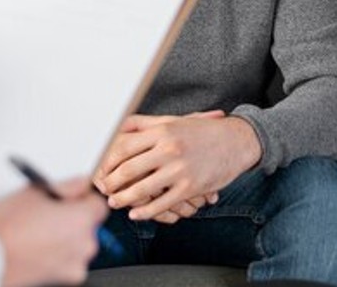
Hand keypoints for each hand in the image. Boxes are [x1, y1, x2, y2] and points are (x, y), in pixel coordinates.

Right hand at [0, 179, 107, 286]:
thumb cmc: (6, 229)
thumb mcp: (34, 192)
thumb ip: (65, 186)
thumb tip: (79, 184)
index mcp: (81, 219)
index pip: (97, 203)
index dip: (83, 197)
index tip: (72, 197)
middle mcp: (85, 244)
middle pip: (88, 224)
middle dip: (73, 217)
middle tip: (50, 213)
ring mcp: (75, 264)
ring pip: (79, 243)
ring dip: (66, 236)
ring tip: (39, 232)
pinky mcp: (64, 278)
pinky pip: (69, 260)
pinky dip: (59, 255)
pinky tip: (39, 247)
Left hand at [94, 111, 260, 221]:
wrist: (236, 142)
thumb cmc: (203, 131)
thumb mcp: (174, 121)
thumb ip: (146, 124)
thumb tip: (119, 125)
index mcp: (162, 131)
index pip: (123, 146)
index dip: (107, 160)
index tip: (100, 168)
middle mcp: (169, 149)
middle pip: (129, 169)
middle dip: (111, 182)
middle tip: (103, 188)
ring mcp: (179, 169)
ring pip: (142, 189)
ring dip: (124, 199)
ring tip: (115, 202)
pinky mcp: (190, 187)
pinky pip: (162, 204)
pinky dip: (146, 212)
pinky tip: (136, 214)